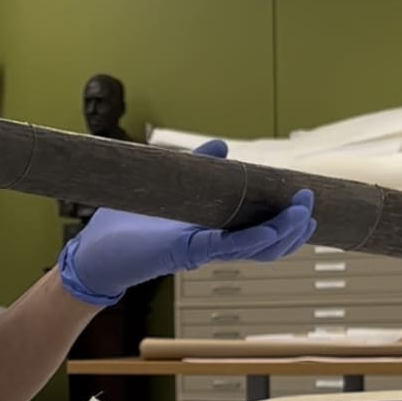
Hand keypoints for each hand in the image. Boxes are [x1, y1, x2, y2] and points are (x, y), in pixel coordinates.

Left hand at [57, 139, 315, 306]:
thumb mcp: (169, 187)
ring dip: (281, 234)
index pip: (260, 232)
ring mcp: (199, 251)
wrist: (91, 253)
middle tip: (310, 206)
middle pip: (266, 245)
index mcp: (212, 232)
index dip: (286, 222)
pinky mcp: (181, 253)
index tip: (306, 201)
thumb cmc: (126, 227)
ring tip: (301, 217)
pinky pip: (221, 248)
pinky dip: (247, 241)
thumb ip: (197, 169)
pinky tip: (268, 231)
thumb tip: (221, 147)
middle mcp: (211, 246)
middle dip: (294, 228)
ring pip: (252, 250)